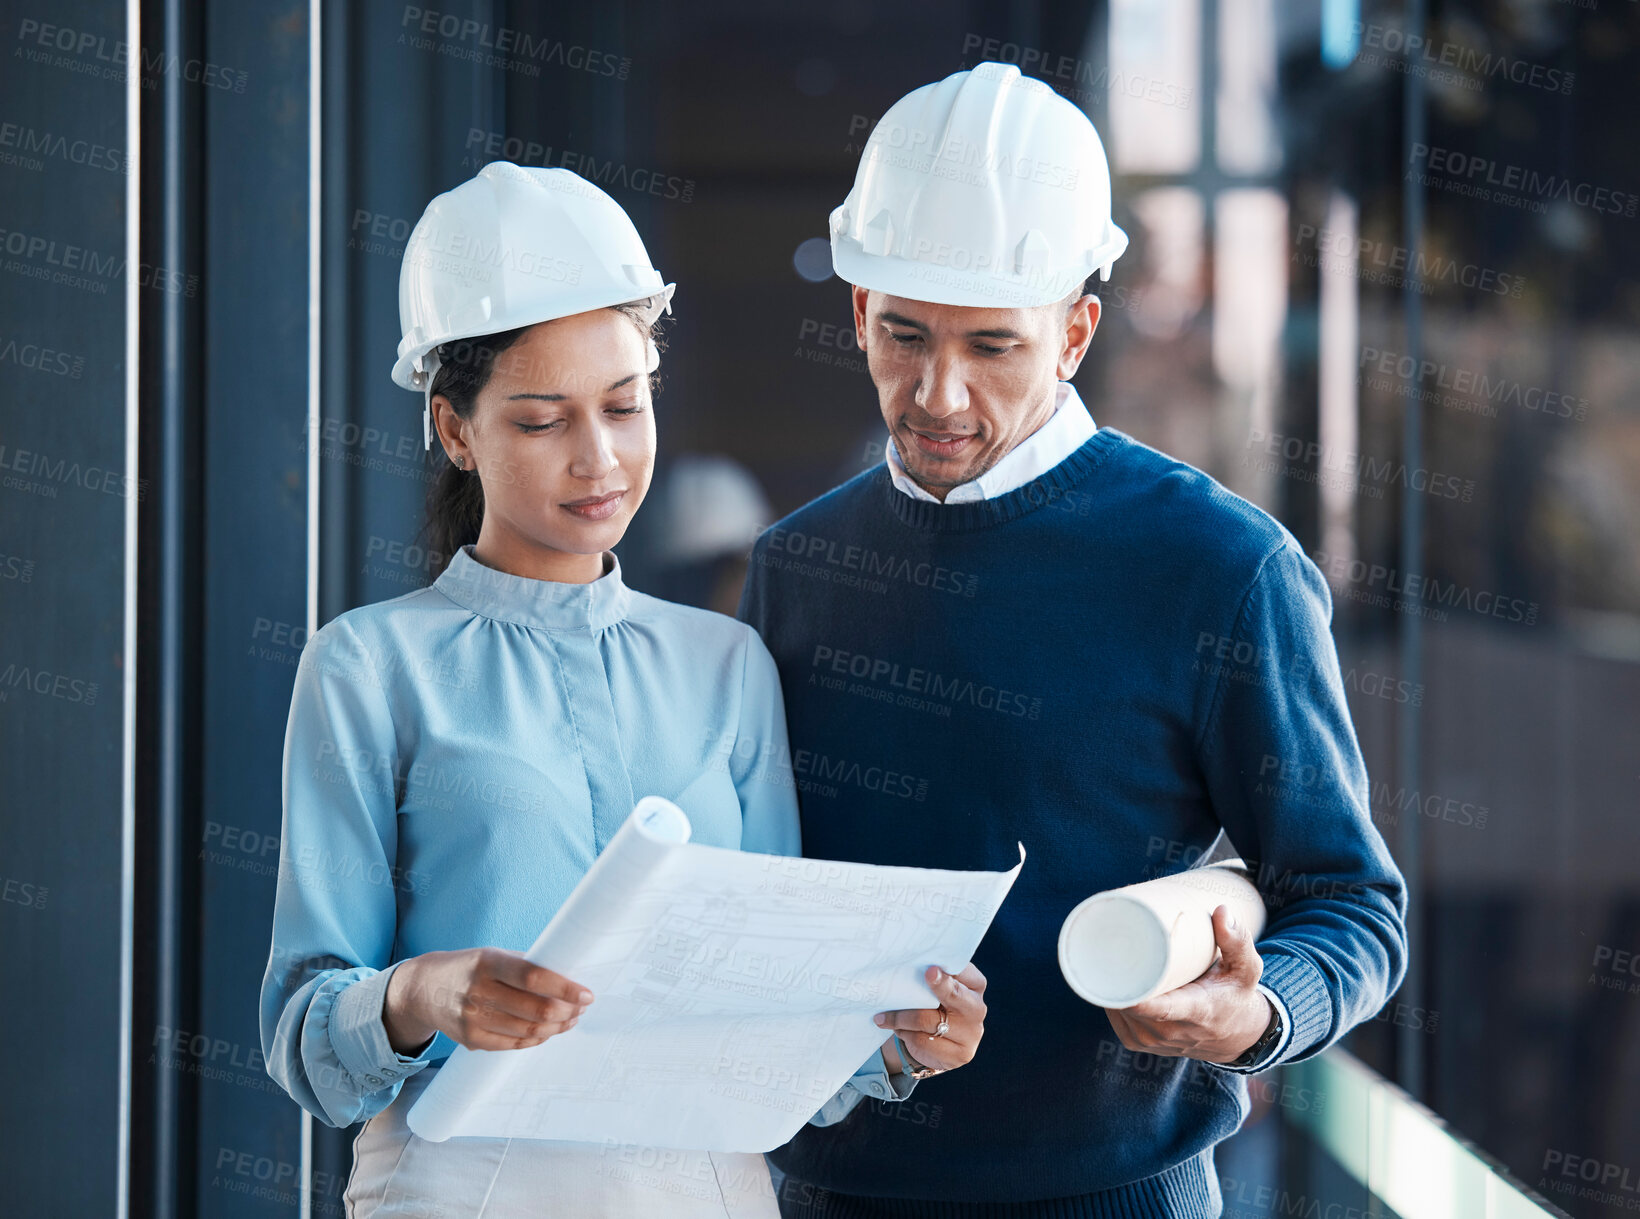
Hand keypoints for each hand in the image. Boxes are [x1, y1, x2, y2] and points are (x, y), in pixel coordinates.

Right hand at [383, 947, 592, 1053]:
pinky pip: (513, 1044)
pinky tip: (548, 1030)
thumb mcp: (493, 955)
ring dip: (556, 1026)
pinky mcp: (470, 1040)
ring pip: (528, 1030)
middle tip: (581, 1007)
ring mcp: (472, 1019)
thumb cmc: (470, 968)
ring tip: (570, 1019)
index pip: (533, 977)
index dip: (564, 988)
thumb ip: (527, 966)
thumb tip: (569, 978)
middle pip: (534, 1009)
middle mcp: (478, 991)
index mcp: (488, 963)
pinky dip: (537, 1038)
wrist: (423, 989)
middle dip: (566, 1011)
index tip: (587, 994)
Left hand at [873, 963, 986, 1073]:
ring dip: (901, 1017)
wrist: (934, 1042)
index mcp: (974, 985)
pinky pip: (924, 1041)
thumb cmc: (932, 1005)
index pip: (963, 972)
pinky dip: (906, 1034)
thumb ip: (929, 976)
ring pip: (928, 1020)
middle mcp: (977, 1008)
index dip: (947, 971)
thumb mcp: (933, 988)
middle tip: (924, 976)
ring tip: (883, 1016)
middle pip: (954, 994)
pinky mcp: (960, 1054)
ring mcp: (972, 1033)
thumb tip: (909, 965)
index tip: (930, 969)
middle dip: (938, 985)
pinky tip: (898, 1030)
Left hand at [1104, 905, 1270, 1063]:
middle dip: (1114, 972)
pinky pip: (1113, 1017)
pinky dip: (1109, 997)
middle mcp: (1168, 1032)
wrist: (1234, 1035)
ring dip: (1109, 983)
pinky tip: (1108, 976)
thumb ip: (1237, 941)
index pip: (1157, 1008)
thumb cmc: (1236, 993)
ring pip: (1115, 1008)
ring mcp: (1149, 1040)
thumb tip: (1219, 910)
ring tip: (1110, 953)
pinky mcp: (1136, 1042)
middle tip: (1109, 938)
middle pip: (1126, 1002)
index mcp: (1195, 1012)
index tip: (1114, 966)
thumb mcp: (1246, 968)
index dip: (1133, 992)